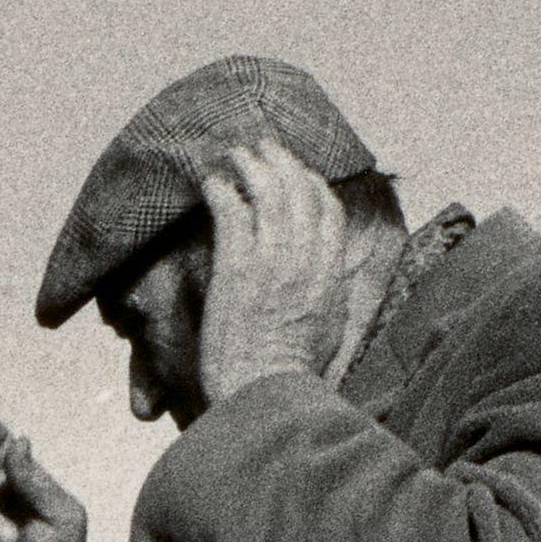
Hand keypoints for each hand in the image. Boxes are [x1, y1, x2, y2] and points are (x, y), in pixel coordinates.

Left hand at [192, 135, 353, 409]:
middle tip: (263, 147)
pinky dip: (221, 191)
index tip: (299, 173)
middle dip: (282, 162)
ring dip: (250, 167)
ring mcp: (272, 261)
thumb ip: (328, 302)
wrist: (267, 394)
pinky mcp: (237, 268)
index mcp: (330, 276)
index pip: (330, 212)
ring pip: (267, 193)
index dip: (314, 185)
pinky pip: (231, 212)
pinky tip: (209, 183)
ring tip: (233, 154)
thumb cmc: (293, 377)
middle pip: (300, 192)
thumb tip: (326, 291)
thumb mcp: (329, 335)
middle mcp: (305, 261)